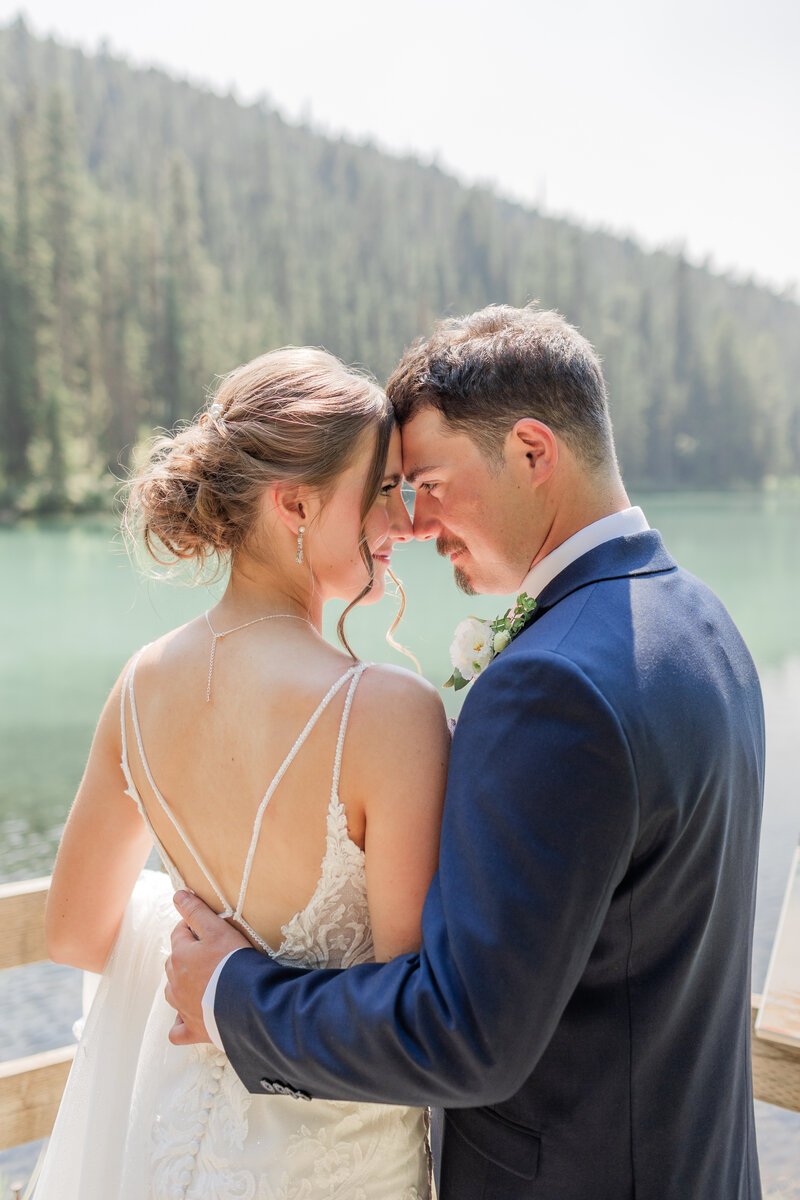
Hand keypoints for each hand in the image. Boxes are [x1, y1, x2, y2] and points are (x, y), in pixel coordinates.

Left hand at [165, 891, 248, 1045]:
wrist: (248, 1003)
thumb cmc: (234, 963)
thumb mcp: (218, 930)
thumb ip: (196, 912)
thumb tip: (177, 895)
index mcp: (179, 957)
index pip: (179, 934)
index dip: (193, 927)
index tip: (210, 928)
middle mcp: (174, 983)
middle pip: (174, 962)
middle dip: (187, 955)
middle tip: (212, 953)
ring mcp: (182, 1008)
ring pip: (173, 993)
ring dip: (182, 986)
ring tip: (204, 981)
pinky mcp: (193, 1030)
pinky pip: (177, 1030)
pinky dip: (181, 1024)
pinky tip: (191, 1016)